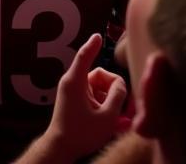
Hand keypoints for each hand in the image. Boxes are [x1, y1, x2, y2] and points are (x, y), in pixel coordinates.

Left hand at [35, 33, 126, 162]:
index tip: (98, 36)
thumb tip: (121, 84)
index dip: (93, 44)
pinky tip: (116, 124)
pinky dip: (105, 108)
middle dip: (114, 90)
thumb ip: (118, 95)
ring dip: (111, 102)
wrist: (61, 149)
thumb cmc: (81, 134)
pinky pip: (94, 99)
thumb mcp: (106, 116)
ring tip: (121, 120)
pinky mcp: (76, 103)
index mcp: (76, 81)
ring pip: (100, 89)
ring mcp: (74, 93)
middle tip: (124, 108)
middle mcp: (73, 83)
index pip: (85, 55)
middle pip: (100, 76)